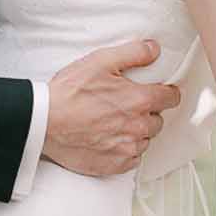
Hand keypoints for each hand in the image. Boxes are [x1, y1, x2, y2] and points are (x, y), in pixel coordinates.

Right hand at [44, 39, 182, 178]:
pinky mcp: (115, 165)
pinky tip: (109, 140)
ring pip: (145, 140)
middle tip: (127, 106)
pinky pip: (132, 159)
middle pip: (158, 121)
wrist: (44, 123)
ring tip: (114, 123)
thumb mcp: (101, 61)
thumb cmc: (69, 92)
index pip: (171, 98)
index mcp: (139, 100)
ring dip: (136, 132)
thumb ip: (133, 53)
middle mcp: (138, 127)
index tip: (158, 92)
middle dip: (148, 113)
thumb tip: (155, 49)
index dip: (166, 92)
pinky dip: (125, 150)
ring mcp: (127, 149)